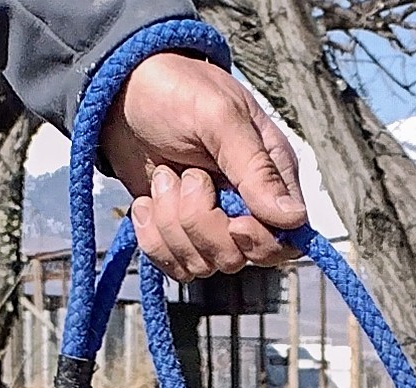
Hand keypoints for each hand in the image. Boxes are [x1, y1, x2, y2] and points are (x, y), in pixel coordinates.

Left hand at [99, 52, 306, 280]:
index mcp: (271, 179)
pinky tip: (146, 203)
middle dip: (201, 225)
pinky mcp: (180, 236)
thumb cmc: (175, 91)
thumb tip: (293, 219)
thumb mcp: (219, 117)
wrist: (121, 93)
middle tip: (185, 177)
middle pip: (238, 257)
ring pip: (203, 264)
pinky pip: (175, 267)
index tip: (232, 220)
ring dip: (171, 224)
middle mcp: (247, 209)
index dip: (257, 241)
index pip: (283, 241)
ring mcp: (213, 225)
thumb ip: (256, 167)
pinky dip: (153, 239)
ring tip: (163, 178)